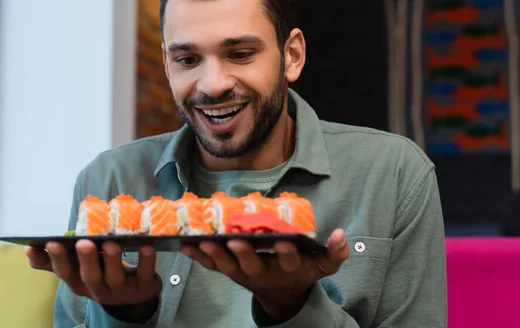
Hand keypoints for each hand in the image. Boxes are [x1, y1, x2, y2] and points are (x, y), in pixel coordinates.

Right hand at [25, 240, 161, 320]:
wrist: (135, 294)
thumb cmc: (102, 274)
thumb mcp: (79, 270)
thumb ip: (56, 262)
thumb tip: (29, 250)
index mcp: (80, 283)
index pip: (65, 273)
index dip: (57, 260)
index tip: (50, 243)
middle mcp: (98, 290)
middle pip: (89, 277)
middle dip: (85, 260)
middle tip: (83, 243)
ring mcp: (121, 291)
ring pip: (114, 277)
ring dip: (112, 260)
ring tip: (110, 243)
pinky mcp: (143, 287)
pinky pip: (144, 274)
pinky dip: (146, 261)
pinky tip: (146, 246)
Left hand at [180, 229, 349, 321]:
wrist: (282, 292)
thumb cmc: (301, 271)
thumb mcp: (322, 266)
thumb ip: (333, 253)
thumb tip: (342, 235)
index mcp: (287, 269)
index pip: (288, 261)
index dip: (286, 252)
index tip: (284, 241)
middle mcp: (264, 273)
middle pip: (252, 265)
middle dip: (243, 254)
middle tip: (234, 240)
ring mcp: (244, 274)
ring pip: (227, 267)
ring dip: (215, 255)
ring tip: (202, 242)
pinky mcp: (230, 272)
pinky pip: (212, 266)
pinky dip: (198, 257)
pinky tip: (185, 246)